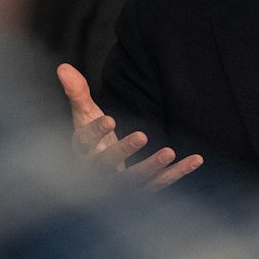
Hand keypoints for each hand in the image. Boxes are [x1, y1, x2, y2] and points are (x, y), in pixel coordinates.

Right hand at [56, 63, 202, 189]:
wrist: (100, 175)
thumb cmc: (92, 139)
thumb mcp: (84, 115)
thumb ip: (77, 93)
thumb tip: (63, 67)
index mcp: (82, 152)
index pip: (85, 143)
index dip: (96, 132)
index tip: (109, 119)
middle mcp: (98, 172)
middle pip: (107, 165)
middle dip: (124, 151)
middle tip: (141, 135)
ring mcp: (120, 185)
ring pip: (135, 180)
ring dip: (152, 168)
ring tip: (169, 151)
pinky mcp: (141, 190)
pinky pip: (160, 184)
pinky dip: (177, 173)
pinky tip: (195, 160)